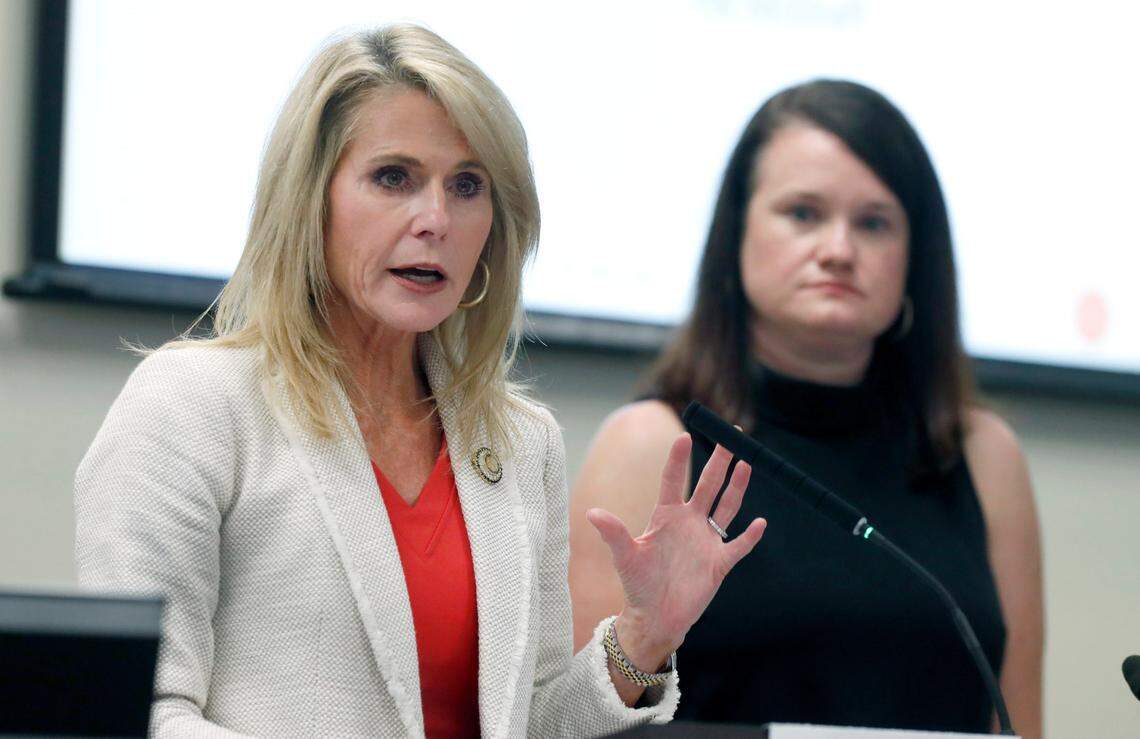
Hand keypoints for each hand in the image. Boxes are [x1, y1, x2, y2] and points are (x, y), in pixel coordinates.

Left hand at [586, 433, 765, 665]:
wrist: (655, 617)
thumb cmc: (637, 585)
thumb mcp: (625, 557)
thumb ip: (614, 534)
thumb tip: (591, 513)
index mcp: (666, 516)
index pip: (674, 480)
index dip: (678, 459)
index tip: (684, 436)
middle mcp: (689, 523)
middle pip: (708, 485)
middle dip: (719, 461)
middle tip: (730, 434)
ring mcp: (706, 541)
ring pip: (726, 507)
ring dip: (736, 487)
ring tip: (746, 462)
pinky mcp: (719, 563)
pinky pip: (738, 546)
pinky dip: (750, 536)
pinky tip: (760, 522)